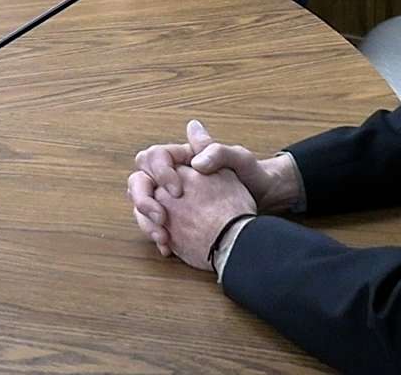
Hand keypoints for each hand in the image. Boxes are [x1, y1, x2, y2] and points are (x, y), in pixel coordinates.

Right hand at [130, 120, 298, 254]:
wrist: (260, 204)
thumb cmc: (252, 177)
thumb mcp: (240, 160)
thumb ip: (217, 152)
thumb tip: (195, 159)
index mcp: (183, 158)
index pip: (154, 157)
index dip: (160, 172)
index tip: (178, 191)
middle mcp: (172, 177)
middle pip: (139, 181)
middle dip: (143, 199)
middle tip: (162, 217)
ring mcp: (170, 200)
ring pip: (142, 207)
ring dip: (146, 222)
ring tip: (163, 237)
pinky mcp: (173, 220)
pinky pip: (153, 226)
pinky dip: (157, 236)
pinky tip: (168, 247)